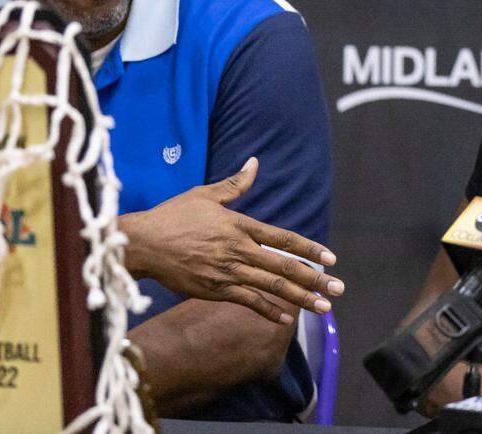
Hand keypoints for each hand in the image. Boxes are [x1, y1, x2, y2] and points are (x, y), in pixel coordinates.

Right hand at [120, 157, 343, 323]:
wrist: (143, 243)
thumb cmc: (173, 216)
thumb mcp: (205, 194)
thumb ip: (236, 184)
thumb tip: (255, 162)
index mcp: (240, 225)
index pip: (283, 238)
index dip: (309, 249)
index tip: (331, 257)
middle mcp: (238, 249)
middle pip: (284, 267)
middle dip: (314, 279)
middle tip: (338, 288)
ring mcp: (227, 272)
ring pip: (271, 288)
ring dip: (300, 298)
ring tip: (323, 307)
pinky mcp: (213, 290)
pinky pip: (247, 301)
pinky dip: (268, 311)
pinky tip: (286, 319)